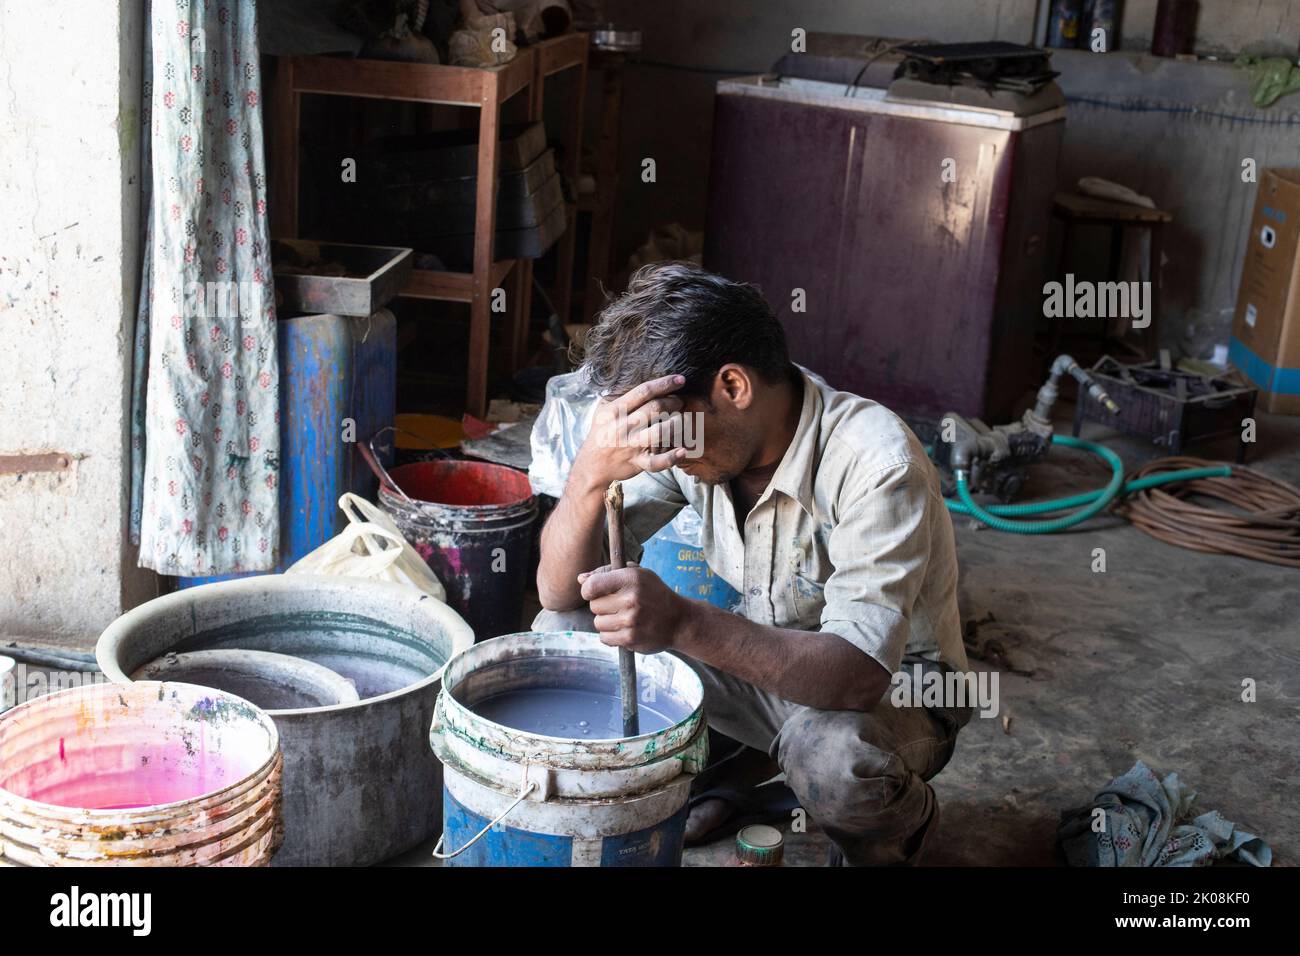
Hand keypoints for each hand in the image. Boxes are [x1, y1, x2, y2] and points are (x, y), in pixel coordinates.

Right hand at [571, 374, 689, 488]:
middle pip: (655, 408)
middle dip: (673, 402)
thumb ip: (619, 395)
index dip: (664, 384)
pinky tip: (683, 451)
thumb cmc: (601, 433)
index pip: (643, 391)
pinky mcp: (636, 462)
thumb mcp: (603, 410)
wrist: (592, 464)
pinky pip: (655, 462)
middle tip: (680, 402)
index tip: (680, 380)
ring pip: (658, 432)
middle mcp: (623, 426)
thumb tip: (638, 376)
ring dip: (675, 424)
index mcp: (615, 410)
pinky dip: (671, 458)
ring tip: (682, 419)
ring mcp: (630, 445)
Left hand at [578, 564, 690, 654]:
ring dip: (607, 622)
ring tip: (623, 618)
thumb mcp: (637, 574)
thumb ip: (607, 573)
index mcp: (631, 578)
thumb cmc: (654, 593)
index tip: (595, 592)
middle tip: (618, 606)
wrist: (679, 620)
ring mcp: (631, 620)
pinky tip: (625, 629)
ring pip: (598, 623)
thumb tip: (580, 578)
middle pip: (593, 606)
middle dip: (602, 606)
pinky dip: (611, 635)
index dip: (588, 590)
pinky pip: (604, 638)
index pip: (591, 586)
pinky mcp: (631, 638)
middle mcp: (631, 599)